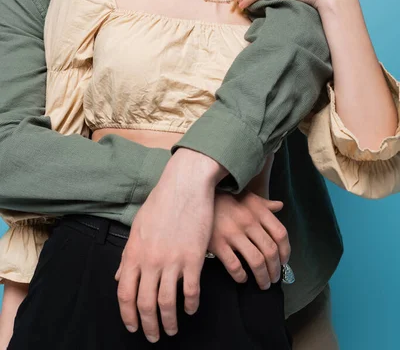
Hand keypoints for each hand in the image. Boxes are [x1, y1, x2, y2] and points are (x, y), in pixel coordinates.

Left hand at [115, 149, 224, 342]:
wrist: (185, 185)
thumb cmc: (161, 202)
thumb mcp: (138, 226)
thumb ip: (129, 254)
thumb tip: (120, 277)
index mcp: (134, 252)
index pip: (125, 294)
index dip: (128, 315)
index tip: (133, 326)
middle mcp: (150, 260)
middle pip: (145, 304)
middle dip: (148, 326)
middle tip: (153, 336)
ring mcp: (172, 260)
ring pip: (167, 303)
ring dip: (169, 322)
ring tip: (172, 330)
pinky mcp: (193, 258)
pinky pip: (191, 291)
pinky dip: (191, 305)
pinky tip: (191, 309)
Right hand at [208, 191, 289, 289]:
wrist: (198, 199)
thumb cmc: (225, 199)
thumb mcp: (247, 197)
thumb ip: (264, 204)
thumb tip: (280, 205)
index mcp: (258, 211)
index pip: (280, 234)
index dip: (285, 251)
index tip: (284, 262)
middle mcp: (248, 222)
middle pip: (270, 251)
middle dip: (275, 269)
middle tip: (274, 279)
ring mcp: (233, 233)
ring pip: (256, 261)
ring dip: (263, 277)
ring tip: (263, 284)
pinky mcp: (218, 244)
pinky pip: (235, 265)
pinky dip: (241, 276)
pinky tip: (242, 278)